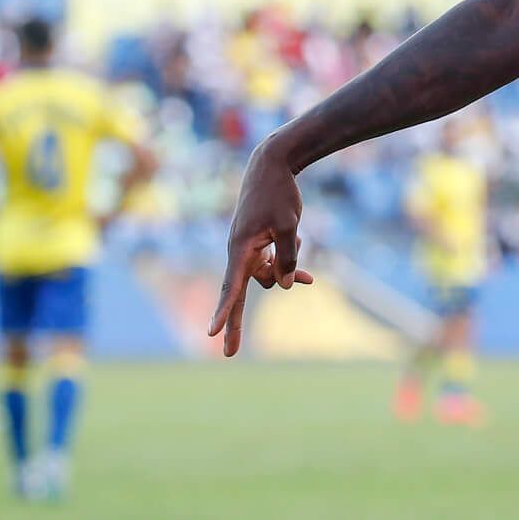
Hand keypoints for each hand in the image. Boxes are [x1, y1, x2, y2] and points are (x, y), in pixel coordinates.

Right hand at [211, 138, 312, 357]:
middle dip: (234, 323)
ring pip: (267, 275)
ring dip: (285, 268)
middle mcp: (239, 252)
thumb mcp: (290, 226)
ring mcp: (247, 249)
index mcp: (240, 248)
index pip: (230, 287)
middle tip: (229, 354)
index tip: (211, 334)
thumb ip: (286, 257)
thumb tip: (283, 287)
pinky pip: (273, 264)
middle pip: (237, 293)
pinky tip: (307, 271)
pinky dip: (287, 263)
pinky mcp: (258, 244)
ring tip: (300, 250)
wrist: (272, 165)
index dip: (223, 312)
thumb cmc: (279, 193)